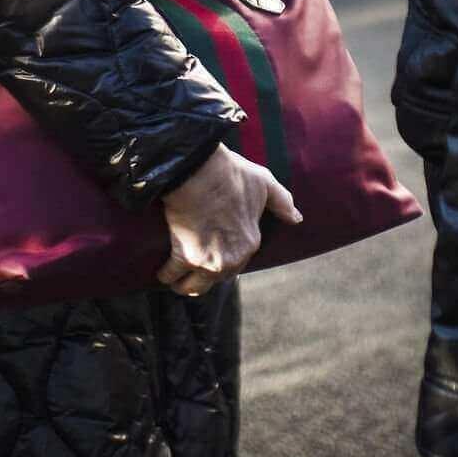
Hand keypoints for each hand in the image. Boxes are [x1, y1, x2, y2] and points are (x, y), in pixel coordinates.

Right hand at [158, 143, 299, 297]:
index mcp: (250, 244)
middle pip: (214, 281)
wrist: (199, 169)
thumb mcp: (264, 182)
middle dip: (202, 279)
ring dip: (182, 284)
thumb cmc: (231, 174)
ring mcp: (207, 261)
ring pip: (192, 287)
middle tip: (190, 271)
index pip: (237, 266)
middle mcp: (231, 259)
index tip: (210, 257)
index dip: (222, 261)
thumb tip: (297, 219)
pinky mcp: (184, 257)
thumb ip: (282, 202)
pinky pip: (170, 274)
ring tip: (173, 278)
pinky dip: (164, 273)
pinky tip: (160, 270)